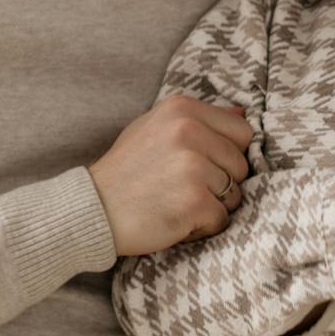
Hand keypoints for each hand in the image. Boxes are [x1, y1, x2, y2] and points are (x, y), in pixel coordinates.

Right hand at [89, 96, 254, 255]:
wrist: (92, 209)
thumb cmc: (125, 171)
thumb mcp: (154, 127)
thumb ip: (197, 119)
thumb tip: (242, 114)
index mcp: (182, 109)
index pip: (241, 132)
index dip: (226, 155)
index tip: (200, 166)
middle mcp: (189, 130)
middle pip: (241, 165)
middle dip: (221, 183)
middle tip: (182, 188)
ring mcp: (193, 165)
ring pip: (235, 194)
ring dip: (212, 206)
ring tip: (176, 202)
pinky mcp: (194, 200)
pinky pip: (222, 219)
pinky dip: (203, 227)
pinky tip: (174, 218)